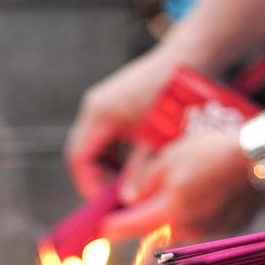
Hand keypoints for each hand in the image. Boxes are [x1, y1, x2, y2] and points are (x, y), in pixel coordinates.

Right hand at [65, 51, 176, 198]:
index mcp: (101, 115)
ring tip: (127, 184)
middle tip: (117, 198)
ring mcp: (100, 103)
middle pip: (80, 153)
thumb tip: (128, 203)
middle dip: (96, 178)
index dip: (88, 184)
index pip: (78, 158)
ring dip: (104, 168)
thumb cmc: (174, 100)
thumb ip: (140, 173)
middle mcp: (94, 107)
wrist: (186, 60)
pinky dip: (112, 154)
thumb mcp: (157, 142)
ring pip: (91, 145)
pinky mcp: (110, 102)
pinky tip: (132, 165)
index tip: (105, 204)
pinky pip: (102, 135)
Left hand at [100, 129, 264, 242]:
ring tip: (182, 183)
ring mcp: (206, 232)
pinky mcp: (224, 228)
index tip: (101, 228)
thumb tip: (128, 199)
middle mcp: (185, 230)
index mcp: (166, 213)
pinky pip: (199, 223)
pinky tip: (204, 188)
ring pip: (176, 225)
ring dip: (171, 211)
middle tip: (141, 195)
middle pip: (153, 228)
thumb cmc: (210, 152)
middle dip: (145, 214)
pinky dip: (195, 211)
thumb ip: (144, 182)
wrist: (258, 159)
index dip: (112, 227)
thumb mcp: (168, 158)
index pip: (128, 227)